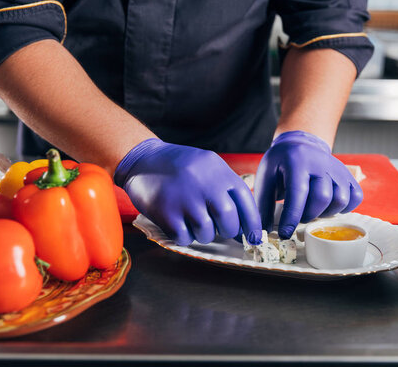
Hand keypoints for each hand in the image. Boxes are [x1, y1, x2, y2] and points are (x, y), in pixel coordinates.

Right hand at [114, 139, 261, 245]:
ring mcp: (186, 200)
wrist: (142, 159)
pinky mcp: (167, 213)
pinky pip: (185, 238)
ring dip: (202, 234)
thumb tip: (244, 224)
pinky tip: (177, 221)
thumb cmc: (179, 166)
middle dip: (227, 231)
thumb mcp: (208, 166)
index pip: (246, 201)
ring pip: (207, 233)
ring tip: (192, 219)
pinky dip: (183, 235)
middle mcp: (206, 185)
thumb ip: (226, 189)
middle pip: (229, 221)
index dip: (253, 223)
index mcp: (220, 172)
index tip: (255, 237)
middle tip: (219, 228)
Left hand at [254, 131, 362, 238]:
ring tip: (312, 210)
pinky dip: (344, 208)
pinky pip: (355, 197)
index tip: (285, 233)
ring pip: (340, 199)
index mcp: (297, 161)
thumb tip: (262, 232)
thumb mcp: (266, 177)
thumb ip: (263, 204)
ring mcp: (338, 169)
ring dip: (326, 213)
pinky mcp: (348, 175)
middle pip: (322, 198)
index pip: (298, 193)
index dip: (292, 217)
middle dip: (308, 215)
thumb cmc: (281, 163)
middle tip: (298, 216)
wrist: (301, 143)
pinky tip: (329, 206)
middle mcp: (321, 163)